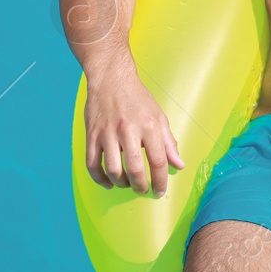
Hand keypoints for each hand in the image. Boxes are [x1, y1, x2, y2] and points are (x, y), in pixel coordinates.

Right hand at [83, 71, 184, 197]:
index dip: (160, 180)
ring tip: (127, 184)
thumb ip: (169, 142)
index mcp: (149, 126)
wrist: (111, 80)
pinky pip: (92, 164)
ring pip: (112, 169)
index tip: (160, 191)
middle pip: (135, 168)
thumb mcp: (159, 116)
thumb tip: (179, 164)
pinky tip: (108, 182)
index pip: (158, 160)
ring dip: (121, 183)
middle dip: (140, 186)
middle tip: (143, 191)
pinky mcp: (91, 135)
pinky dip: (99, 178)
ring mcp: (107, 134)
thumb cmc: (138, 99)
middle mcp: (128, 130)